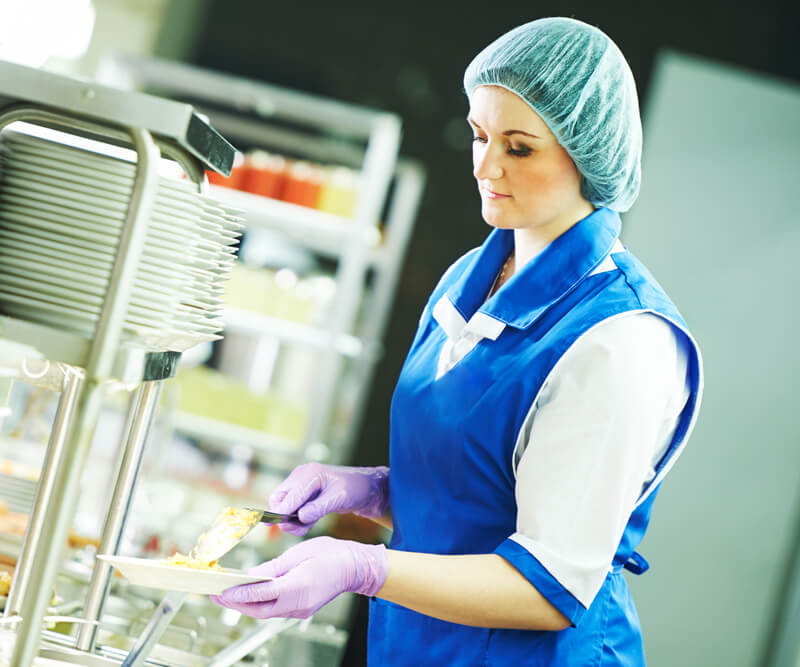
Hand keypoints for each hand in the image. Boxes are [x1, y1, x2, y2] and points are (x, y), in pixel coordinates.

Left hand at [211, 536, 387, 618]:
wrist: (354, 567)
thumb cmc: (330, 555)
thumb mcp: (298, 553)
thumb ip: (273, 567)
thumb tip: (251, 574)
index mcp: (297, 587)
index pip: (260, 593)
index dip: (238, 593)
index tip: (221, 591)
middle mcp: (298, 604)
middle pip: (259, 610)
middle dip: (235, 604)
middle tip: (215, 596)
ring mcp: (301, 610)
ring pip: (266, 613)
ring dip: (245, 606)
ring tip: (227, 597)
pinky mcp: (302, 610)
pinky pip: (275, 610)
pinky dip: (260, 604)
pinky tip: (251, 596)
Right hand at [269, 463, 388, 535]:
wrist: (367, 489)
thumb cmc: (356, 489)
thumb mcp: (339, 499)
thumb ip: (319, 508)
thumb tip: (299, 517)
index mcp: (310, 473)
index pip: (288, 496)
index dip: (285, 513)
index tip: (290, 527)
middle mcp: (301, 476)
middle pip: (278, 499)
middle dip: (285, 516)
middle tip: (299, 529)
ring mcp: (302, 485)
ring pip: (283, 505)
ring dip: (291, 520)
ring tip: (306, 528)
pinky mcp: (305, 494)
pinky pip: (292, 508)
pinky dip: (297, 519)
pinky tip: (309, 523)